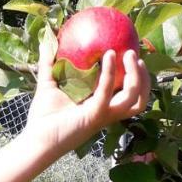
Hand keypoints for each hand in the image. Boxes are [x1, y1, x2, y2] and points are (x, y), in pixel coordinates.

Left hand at [23, 47, 150, 154]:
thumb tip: (46, 41)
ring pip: (133, 99)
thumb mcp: (48, 84)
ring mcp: (102, 116)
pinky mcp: (94, 116)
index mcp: (102, 107)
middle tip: (134, 55)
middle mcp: (107, 113)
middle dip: (144, 78)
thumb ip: (49, 64)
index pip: (128, 95)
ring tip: (128, 54)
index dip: (137, 79)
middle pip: (138, 99)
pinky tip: (107, 56)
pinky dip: (110, 73)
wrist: (36, 139)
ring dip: (136, 76)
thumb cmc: (43, 117)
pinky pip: (107, 93)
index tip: (131, 57)